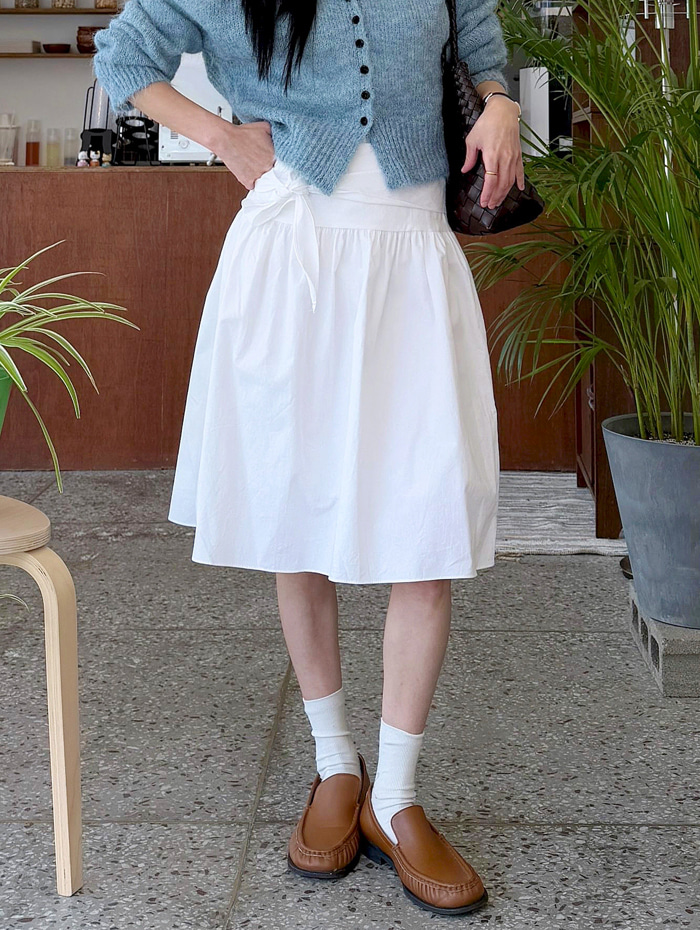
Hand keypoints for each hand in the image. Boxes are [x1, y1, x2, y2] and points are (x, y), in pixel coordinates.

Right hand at [214, 119, 275, 189]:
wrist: (226, 139)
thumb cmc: (242, 133)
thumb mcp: (264, 127)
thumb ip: (276, 134)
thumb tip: (282, 136)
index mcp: (274, 155)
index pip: (283, 164)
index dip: (278, 162)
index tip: (273, 161)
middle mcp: (268, 167)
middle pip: (274, 173)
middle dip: (269, 168)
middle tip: (261, 162)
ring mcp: (258, 176)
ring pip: (265, 180)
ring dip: (261, 175)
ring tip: (254, 166)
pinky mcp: (248, 182)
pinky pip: (254, 186)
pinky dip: (252, 181)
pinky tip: (249, 172)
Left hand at [461, 95, 524, 209]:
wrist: (503, 111)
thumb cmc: (488, 122)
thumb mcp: (472, 139)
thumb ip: (469, 157)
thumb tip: (465, 169)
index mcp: (492, 155)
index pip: (491, 181)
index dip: (487, 194)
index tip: (484, 202)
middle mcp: (504, 158)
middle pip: (501, 184)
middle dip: (495, 197)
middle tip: (490, 205)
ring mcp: (513, 156)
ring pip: (510, 180)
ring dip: (505, 193)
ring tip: (498, 201)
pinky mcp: (518, 154)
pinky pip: (520, 171)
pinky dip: (520, 181)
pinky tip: (519, 189)